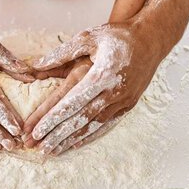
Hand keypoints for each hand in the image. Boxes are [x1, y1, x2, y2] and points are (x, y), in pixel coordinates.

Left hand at [24, 21, 165, 155]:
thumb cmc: (119, 36)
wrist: (153, 39)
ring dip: (70, 140)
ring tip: (51, 151)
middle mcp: (113, 91)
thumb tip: (35, 65)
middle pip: (79, 119)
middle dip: (56, 136)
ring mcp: (123, 101)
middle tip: (37, 149)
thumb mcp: (89, 37)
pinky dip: (89, 136)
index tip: (35, 131)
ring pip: (92, 126)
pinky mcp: (128, 105)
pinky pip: (106, 125)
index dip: (52, 119)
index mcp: (101, 74)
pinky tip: (74, 144)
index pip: (71, 103)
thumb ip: (62, 53)